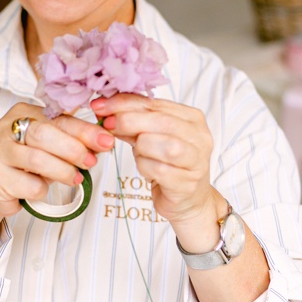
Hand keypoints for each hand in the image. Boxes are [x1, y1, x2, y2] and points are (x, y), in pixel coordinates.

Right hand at [0, 104, 114, 217]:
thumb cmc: (28, 162)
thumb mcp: (51, 146)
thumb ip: (73, 141)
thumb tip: (104, 142)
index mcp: (24, 112)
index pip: (58, 119)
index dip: (84, 131)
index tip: (106, 142)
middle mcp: (6, 127)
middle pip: (43, 134)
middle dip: (72, 149)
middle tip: (90, 162)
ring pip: (36, 160)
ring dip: (62, 171)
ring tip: (75, 179)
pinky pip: (27, 185)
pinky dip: (41, 190)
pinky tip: (42, 189)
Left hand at [91, 94, 215, 225]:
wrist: (188, 199)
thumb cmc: (168, 164)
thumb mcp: (151, 137)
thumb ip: (133, 121)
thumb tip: (104, 109)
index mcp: (192, 118)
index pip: (156, 103)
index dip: (126, 102)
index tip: (101, 105)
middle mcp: (199, 137)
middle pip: (161, 121)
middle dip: (129, 121)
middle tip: (108, 124)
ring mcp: (196, 161)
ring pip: (163, 146)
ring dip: (141, 147)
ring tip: (138, 153)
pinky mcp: (187, 184)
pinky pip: (158, 170)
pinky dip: (144, 167)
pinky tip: (145, 168)